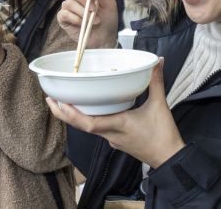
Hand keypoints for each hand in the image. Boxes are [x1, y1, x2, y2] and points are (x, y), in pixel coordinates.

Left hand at [46, 60, 184, 167]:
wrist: (170, 159)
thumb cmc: (163, 135)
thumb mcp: (160, 105)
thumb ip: (156, 82)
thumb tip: (156, 62)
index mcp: (118, 125)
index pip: (89, 123)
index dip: (71, 114)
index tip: (59, 102)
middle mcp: (111, 134)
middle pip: (81, 126)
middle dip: (64, 113)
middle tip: (50, 99)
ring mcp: (112, 139)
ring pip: (87, 128)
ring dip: (74, 116)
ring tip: (63, 101)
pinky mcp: (117, 141)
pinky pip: (97, 129)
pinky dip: (87, 119)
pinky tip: (87, 109)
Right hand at [58, 0, 117, 48]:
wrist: (104, 39)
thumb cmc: (108, 20)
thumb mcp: (109, 5)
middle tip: (93, 8)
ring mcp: (69, 7)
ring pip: (69, 2)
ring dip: (83, 12)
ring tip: (95, 20)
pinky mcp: (64, 18)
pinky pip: (64, 14)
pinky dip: (75, 19)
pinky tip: (83, 24)